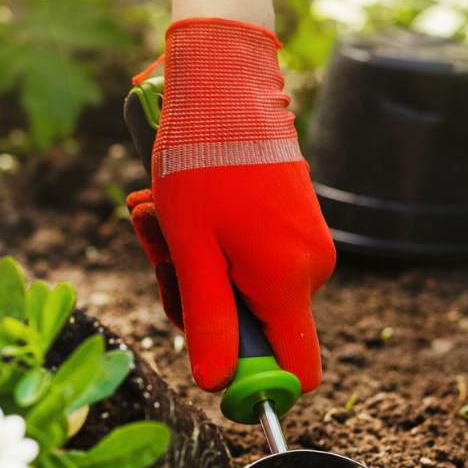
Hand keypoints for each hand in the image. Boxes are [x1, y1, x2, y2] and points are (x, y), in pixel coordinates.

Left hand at [128, 18, 336, 391]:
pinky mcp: (293, 222)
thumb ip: (208, 320)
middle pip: (253, 327)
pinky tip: (177, 204)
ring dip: (191, 262)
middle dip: (196, 298)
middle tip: (157, 247)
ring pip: (241, 288)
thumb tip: (217, 384)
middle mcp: (310, 268)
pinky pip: (248, 257)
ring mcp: (305, 242)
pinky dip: (208, 241)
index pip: (295, 371)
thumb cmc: (201, 163)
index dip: (252, 381)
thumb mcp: (190, 250)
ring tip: (157, 212)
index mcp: (288, 283)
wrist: (226, 83)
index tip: (209, 361)